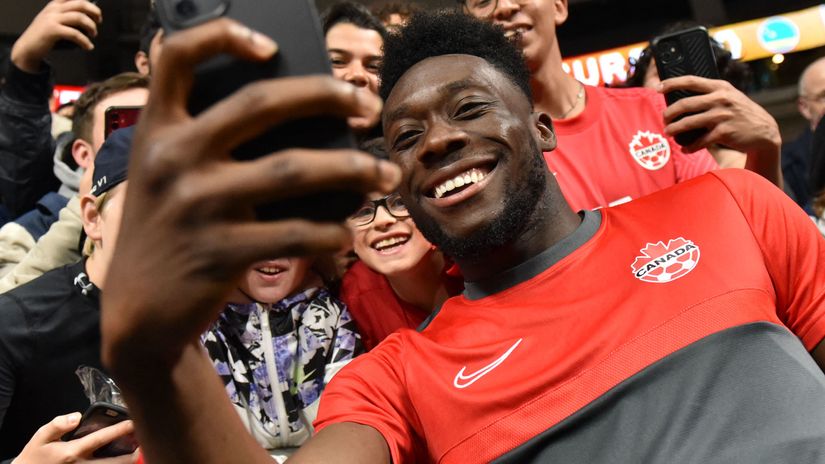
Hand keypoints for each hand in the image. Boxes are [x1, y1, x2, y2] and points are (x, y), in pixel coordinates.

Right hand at [11, 0, 101, 72]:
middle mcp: (54, 9)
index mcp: (55, 5)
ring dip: (91, 27)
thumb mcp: (54, 21)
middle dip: (94, 12)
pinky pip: (75, 34)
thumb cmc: (44, 36)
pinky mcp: (52, 30)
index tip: (96, 14)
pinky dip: (85, 41)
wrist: (28, 47)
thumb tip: (89, 20)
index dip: (89, 4)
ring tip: (93, 35)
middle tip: (99, 22)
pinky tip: (88, 47)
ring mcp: (52, 19)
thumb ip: (67, 17)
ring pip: (79, 17)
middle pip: (80, 4)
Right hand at [14, 413, 135, 463]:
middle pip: (115, 463)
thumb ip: (58, 424)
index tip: (134, 422)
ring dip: (128, 462)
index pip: (101, 439)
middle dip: (134, 454)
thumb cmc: (35, 456)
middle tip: (147, 443)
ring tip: (141, 451)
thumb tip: (77, 415)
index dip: (120, 430)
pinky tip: (126, 461)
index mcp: (72, 452)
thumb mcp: (41, 437)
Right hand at [100, 18, 399, 375]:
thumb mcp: (165, 177)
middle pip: (262, 102)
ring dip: (354, 169)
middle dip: (328, 95)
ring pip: (295, 169)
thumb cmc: (168, 232)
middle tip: (368, 104)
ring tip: (386, 175)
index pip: (176, 56)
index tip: (271, 45)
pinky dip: (331, 232)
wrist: (137, 313)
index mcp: (157, 130)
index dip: (222, 35)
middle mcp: (172, 158)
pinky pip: (295, 232)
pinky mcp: (220, 252)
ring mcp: (197, 205)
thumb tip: (303, 123)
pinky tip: (348, 233)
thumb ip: (207, 143)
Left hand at [659, 76, 780, 155]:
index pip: (691, 81)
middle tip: (663, 118)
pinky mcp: (724, 132)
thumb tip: (681, 98)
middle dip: (669, 113)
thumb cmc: (740, 113)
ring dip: (674, 129)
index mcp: (720, 87)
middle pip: (685, 104)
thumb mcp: (729, 97)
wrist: (764, 130)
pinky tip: (685, 149)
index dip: (672, 83)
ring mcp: (722, 116)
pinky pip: (700, 141)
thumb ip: (710, 95)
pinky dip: (690, 147)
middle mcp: (721, 99)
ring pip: (688, 123)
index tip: (658, 88)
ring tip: (668, 132)